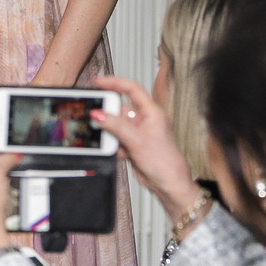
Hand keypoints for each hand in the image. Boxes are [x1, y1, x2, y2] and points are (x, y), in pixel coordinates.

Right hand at [91, 75, 197, 216]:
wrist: (167, 183)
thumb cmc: (164, 162)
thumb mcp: (137, 140)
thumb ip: (116, 126)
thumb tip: (98, 114)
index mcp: (152, 112)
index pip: (132, 89)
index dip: (114, 83)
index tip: (97, 82)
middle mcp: (144, 120)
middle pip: (118, 109)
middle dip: (108, 117)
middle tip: (99, 122)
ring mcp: (137, 132)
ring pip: (114, 125)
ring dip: (110, 134)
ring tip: (114, 144)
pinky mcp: (130, 143)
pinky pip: (114, 138)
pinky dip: (112, 145)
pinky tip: (119, 152)